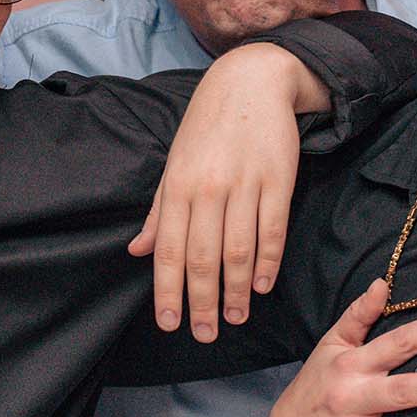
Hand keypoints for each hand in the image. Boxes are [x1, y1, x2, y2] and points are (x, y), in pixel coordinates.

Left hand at [127, 44, 313, 340]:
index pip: (168, 250)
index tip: (169, 323)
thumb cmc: (206, 128)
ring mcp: (244, 184)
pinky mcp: (278, 180)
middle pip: (203, 258)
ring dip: (237, 291)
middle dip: (202, 302)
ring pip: (238, 250)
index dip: (168, 291)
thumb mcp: (174, 164)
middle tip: (205, 334)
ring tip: (236, 318)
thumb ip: (158, 211)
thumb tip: (138, 251)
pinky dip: (267, 262)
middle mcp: (208, 188)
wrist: (251, 82)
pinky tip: (262, 286)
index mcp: (177, 186)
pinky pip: (272, 230)